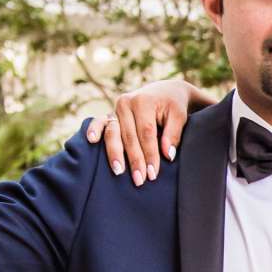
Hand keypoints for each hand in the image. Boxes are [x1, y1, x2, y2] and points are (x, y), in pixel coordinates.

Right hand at [84, 77, 211, 185]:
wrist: (164, 91)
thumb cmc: (173, 106)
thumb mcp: (179, 116)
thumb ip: (173, 134)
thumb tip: (167, 155)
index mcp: (143, 101)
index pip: (146, 133)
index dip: (149, 154)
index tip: (153, 174)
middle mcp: (126, 103)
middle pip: (129, 136)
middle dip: (134, 160)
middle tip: (139, 180)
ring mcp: (115, 108)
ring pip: (113, 133)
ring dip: (115, 153)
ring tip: (118, 171)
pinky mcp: (110, 114)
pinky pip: (99, 123)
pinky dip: (93, 130)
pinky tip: (91, 141)